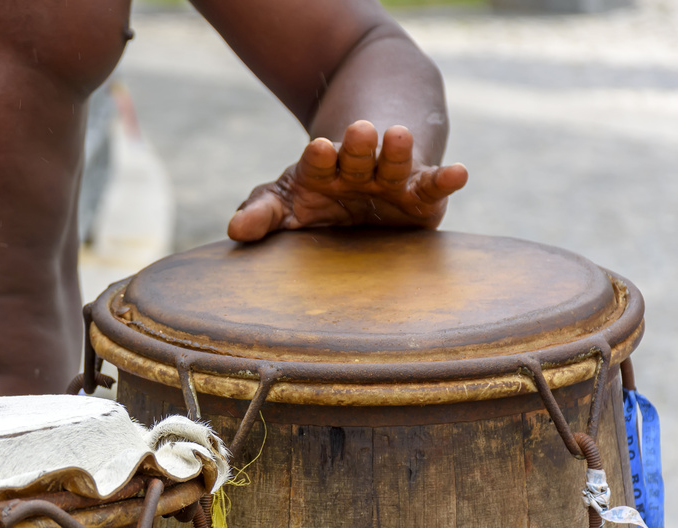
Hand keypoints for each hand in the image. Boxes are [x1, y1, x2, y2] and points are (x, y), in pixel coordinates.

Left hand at [227, 121, 467, 240]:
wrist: (360, 183)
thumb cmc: (314, 198)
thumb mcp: (284, 202)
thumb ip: (262, 213)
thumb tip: (234, 231)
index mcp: (321, 171)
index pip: (318, 162)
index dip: (319, 157)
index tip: (317, 149)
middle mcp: (358, 171)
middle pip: (357, 156)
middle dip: (357, 145)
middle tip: (358, 131)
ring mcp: (390, 181)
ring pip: (393, 163)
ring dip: (396, 150)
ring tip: (399, 135)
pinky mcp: (419, 198)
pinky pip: (432, 187)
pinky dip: (446, 180)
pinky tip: (459, 173)